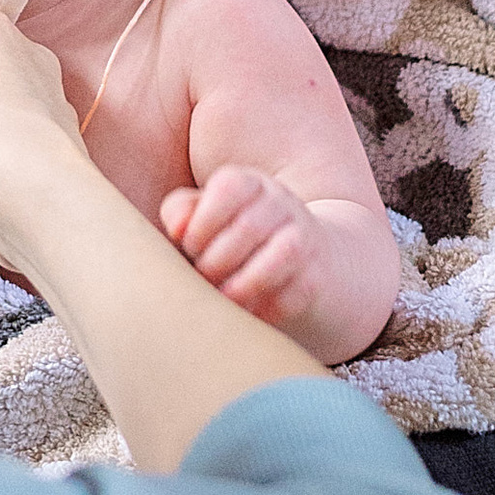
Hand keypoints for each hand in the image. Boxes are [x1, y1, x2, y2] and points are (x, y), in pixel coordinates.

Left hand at [160, 168, 323, 327]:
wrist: (299, 254)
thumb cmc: (232, 235)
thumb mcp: (204, 215)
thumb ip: (181, 211)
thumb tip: (177, 228)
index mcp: (250, 183)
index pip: (229, 188)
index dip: (202, 222)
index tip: (190, 246)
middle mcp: (282, 204)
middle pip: (249, 228)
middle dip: (216, 261)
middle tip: (202, 278)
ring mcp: (305, 237)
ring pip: (281, 256)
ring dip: (243, 285)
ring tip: (222, 298)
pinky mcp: (316, 276)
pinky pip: (295, 293)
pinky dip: (266, 308)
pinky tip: (246, 312)